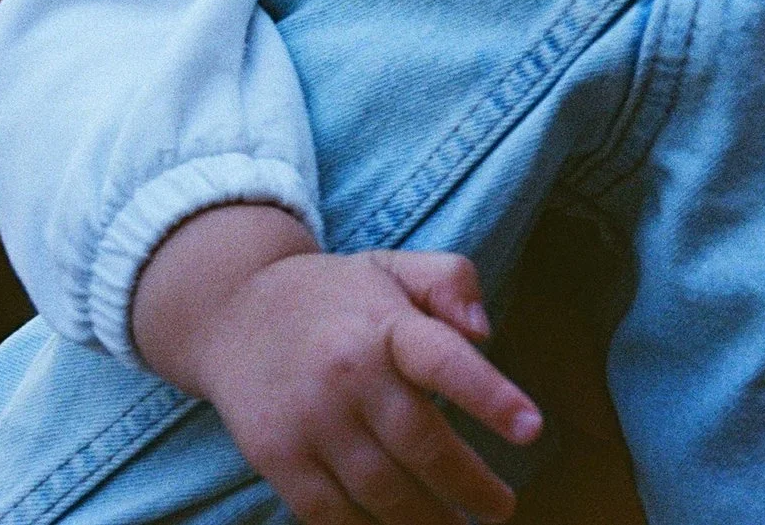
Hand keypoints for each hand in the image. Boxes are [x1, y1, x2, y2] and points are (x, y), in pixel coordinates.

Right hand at [133, 206, 541, 524]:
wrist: (232, 311)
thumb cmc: (335, 296)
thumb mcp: (394, 265)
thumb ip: (451, 282)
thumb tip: (485, 331)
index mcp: (383, 323)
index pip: (443, 359)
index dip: (491, 396)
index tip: (532, 429)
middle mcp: (346, 372)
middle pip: (421, 444)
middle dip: (471, 486)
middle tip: (501, 508)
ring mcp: (307, 419)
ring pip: (381, 491)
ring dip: (428, 521)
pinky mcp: (276, 456)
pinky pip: (331, 514)